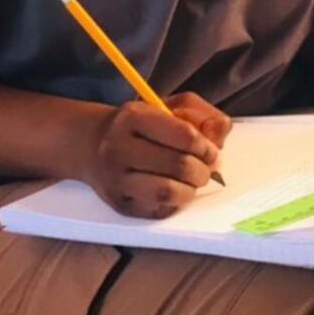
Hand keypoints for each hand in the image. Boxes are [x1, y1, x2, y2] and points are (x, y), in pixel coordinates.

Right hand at [85, 92, 231, 217]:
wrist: (92, 144)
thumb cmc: (139, 124)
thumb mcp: (168, 105)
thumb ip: (200, 114)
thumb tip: (221, 133)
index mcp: (133, 116)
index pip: (183, 135)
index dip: (206, 146)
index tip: (212, 150)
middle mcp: (119, 147)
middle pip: (178, 165)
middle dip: (203, 170)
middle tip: (206, 168)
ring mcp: (116, 179)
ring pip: (168, 191)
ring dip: (191, 189)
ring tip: (192, 181)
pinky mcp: (119, 204)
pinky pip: (158, 209)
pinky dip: (175, 202)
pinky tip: (174, 189)